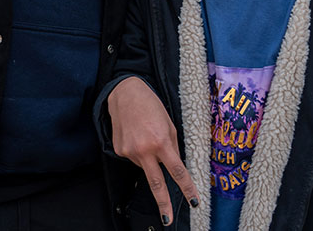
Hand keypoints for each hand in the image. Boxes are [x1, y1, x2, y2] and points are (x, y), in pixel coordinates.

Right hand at [108, 76, 199, 225]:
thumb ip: (173, 147)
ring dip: (150, 159)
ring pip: (145, 166)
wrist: (124, 93)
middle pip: (156, 183)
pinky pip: (134, 159)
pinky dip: (139, 152)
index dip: (187, 188)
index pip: (177, 171)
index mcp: (161, 142)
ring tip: (147, 136)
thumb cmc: (150, 105)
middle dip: (163, 203)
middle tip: (168, 219)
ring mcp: (129, 152)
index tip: (194, 201)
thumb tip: (174, 165)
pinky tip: (137, 136)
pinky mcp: (119, 150)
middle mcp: (144, 150)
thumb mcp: (169, 124)